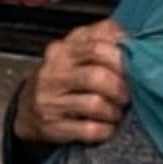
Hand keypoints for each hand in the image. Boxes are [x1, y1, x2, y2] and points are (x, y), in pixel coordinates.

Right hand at [14, 21, 128, 147]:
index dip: (122, 59)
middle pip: (97, 77)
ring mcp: (50, 101)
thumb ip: (100, 36)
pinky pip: (88, 130)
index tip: (134, 68)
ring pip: (95, 104)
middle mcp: (53, 73)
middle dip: (121, 88)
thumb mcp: (75, 49)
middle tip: (128, 95)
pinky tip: (107, 126)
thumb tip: (128, 33)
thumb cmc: (61, 76)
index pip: (97, 47)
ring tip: (117, 111)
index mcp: (62, 50)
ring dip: (114, 111)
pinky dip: (105, 129)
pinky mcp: (52, 126)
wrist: (28, 107)